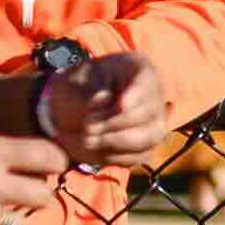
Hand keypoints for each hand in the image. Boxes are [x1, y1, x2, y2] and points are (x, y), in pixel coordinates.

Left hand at [40, 51, 177, 170]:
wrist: (71, 108)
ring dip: (117, 142)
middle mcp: (153, 95)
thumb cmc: (75, 88)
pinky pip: (142, 155)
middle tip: (87, 128)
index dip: (137, 95)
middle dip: (116, 123)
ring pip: (150, 137)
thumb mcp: (73, 82)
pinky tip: (95, 149)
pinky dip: (118, 156)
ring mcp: (154, 121)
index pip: (147, 81)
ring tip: (87, 141)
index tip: (120, 105)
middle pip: (149, 112)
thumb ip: (87, 92)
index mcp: (138, 69)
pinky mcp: (147, 144)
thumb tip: (105, 102)